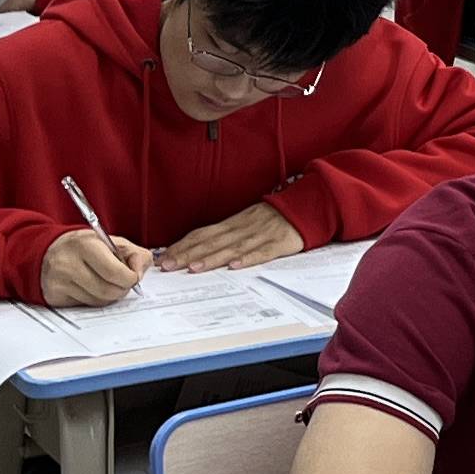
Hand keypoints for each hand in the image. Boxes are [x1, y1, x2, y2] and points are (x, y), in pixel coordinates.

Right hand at [39, 228, 151, 306]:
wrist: (48, 252)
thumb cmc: (85, 247)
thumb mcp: (112, 242)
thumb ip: (135, 255)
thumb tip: (139, 274)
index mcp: (85, 246)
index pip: (114, 272)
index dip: (130, 278)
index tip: (133, 276)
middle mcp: (68, 264)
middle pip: (108, 290)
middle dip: (122, 289)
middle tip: (123, 283)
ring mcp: (59, 282)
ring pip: (98, 302)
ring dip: (110, 296)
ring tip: (108, 284)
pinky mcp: (55, 297)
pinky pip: (85, 306)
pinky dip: (95, 300)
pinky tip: (92, 288)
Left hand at [161, 202, 304, 271]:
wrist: (310, 205)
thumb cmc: (277, 217)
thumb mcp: (249, 220)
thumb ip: (228, 233)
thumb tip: (200, 248)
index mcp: (235, 222)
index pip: (204, 234)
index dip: (183, 245)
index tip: (164, 257)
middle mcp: (244, 227)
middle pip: (213, 241)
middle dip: (189, 254)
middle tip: (169, 266)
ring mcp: (262, 235)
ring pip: (233, 247)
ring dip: (213, 258)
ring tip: (194, 268)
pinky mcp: (280, 242)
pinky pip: (263, 252)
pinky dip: (249, 259)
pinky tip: (235, 266)